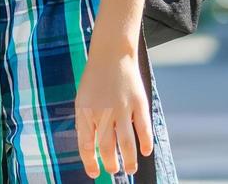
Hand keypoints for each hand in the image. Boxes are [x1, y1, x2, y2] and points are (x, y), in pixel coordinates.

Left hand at [75, 48, 152, 176]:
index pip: (86, 145)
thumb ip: (86, 122)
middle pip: (107, 148)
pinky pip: (143, 129)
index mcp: (85, 112)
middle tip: (113, 170)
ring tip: (129, 169)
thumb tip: (90, 147)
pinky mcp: (138, 104)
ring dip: (129, 161)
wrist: (111, 54)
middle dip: (110, 164)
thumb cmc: (95, 80)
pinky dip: (145, 143)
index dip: (89, 162)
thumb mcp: (82, 99)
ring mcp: (122, 109)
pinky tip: (145, 152)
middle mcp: (102, 112)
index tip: (94, 173)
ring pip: (126, 144)